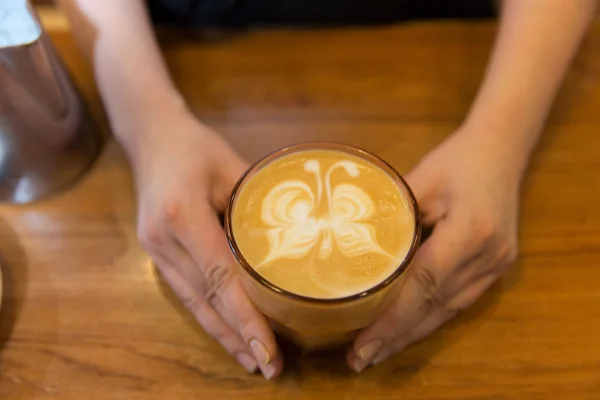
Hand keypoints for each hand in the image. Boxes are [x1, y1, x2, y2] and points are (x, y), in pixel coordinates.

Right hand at [131, 109, 281, 378]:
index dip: (246, 317)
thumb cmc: (195, 146)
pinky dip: (208, 314)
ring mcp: (156, 248)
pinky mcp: (157, 252)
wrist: (150, 135)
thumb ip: (258, 204)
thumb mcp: (231, 166)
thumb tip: (299, 235)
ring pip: (193, 302)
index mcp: (182, 215)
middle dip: (238, 336)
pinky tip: (227, 332)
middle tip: (268, 366)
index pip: (220, 278)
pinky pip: (186, 291)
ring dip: (222, 334)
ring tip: (251, 360)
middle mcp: (163, 239)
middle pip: (206, 299)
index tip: (268, 348)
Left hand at [348, 127, 521, 371]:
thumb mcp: (420, 178)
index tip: (364, 340)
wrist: (502, 150)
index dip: (393, 317)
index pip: (425, 283)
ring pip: (449, 311)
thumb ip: (391, 214)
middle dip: (397, 336)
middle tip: (360, 359)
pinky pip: (458, 301)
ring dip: (412, 335)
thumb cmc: (457, 159)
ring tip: (376, 353)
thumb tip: (347, 243)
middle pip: (436, 306)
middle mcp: (489, 255)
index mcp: (470, 230)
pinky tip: (406, 332)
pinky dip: (430, 319)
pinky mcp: (496, 268)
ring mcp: (497, 264)